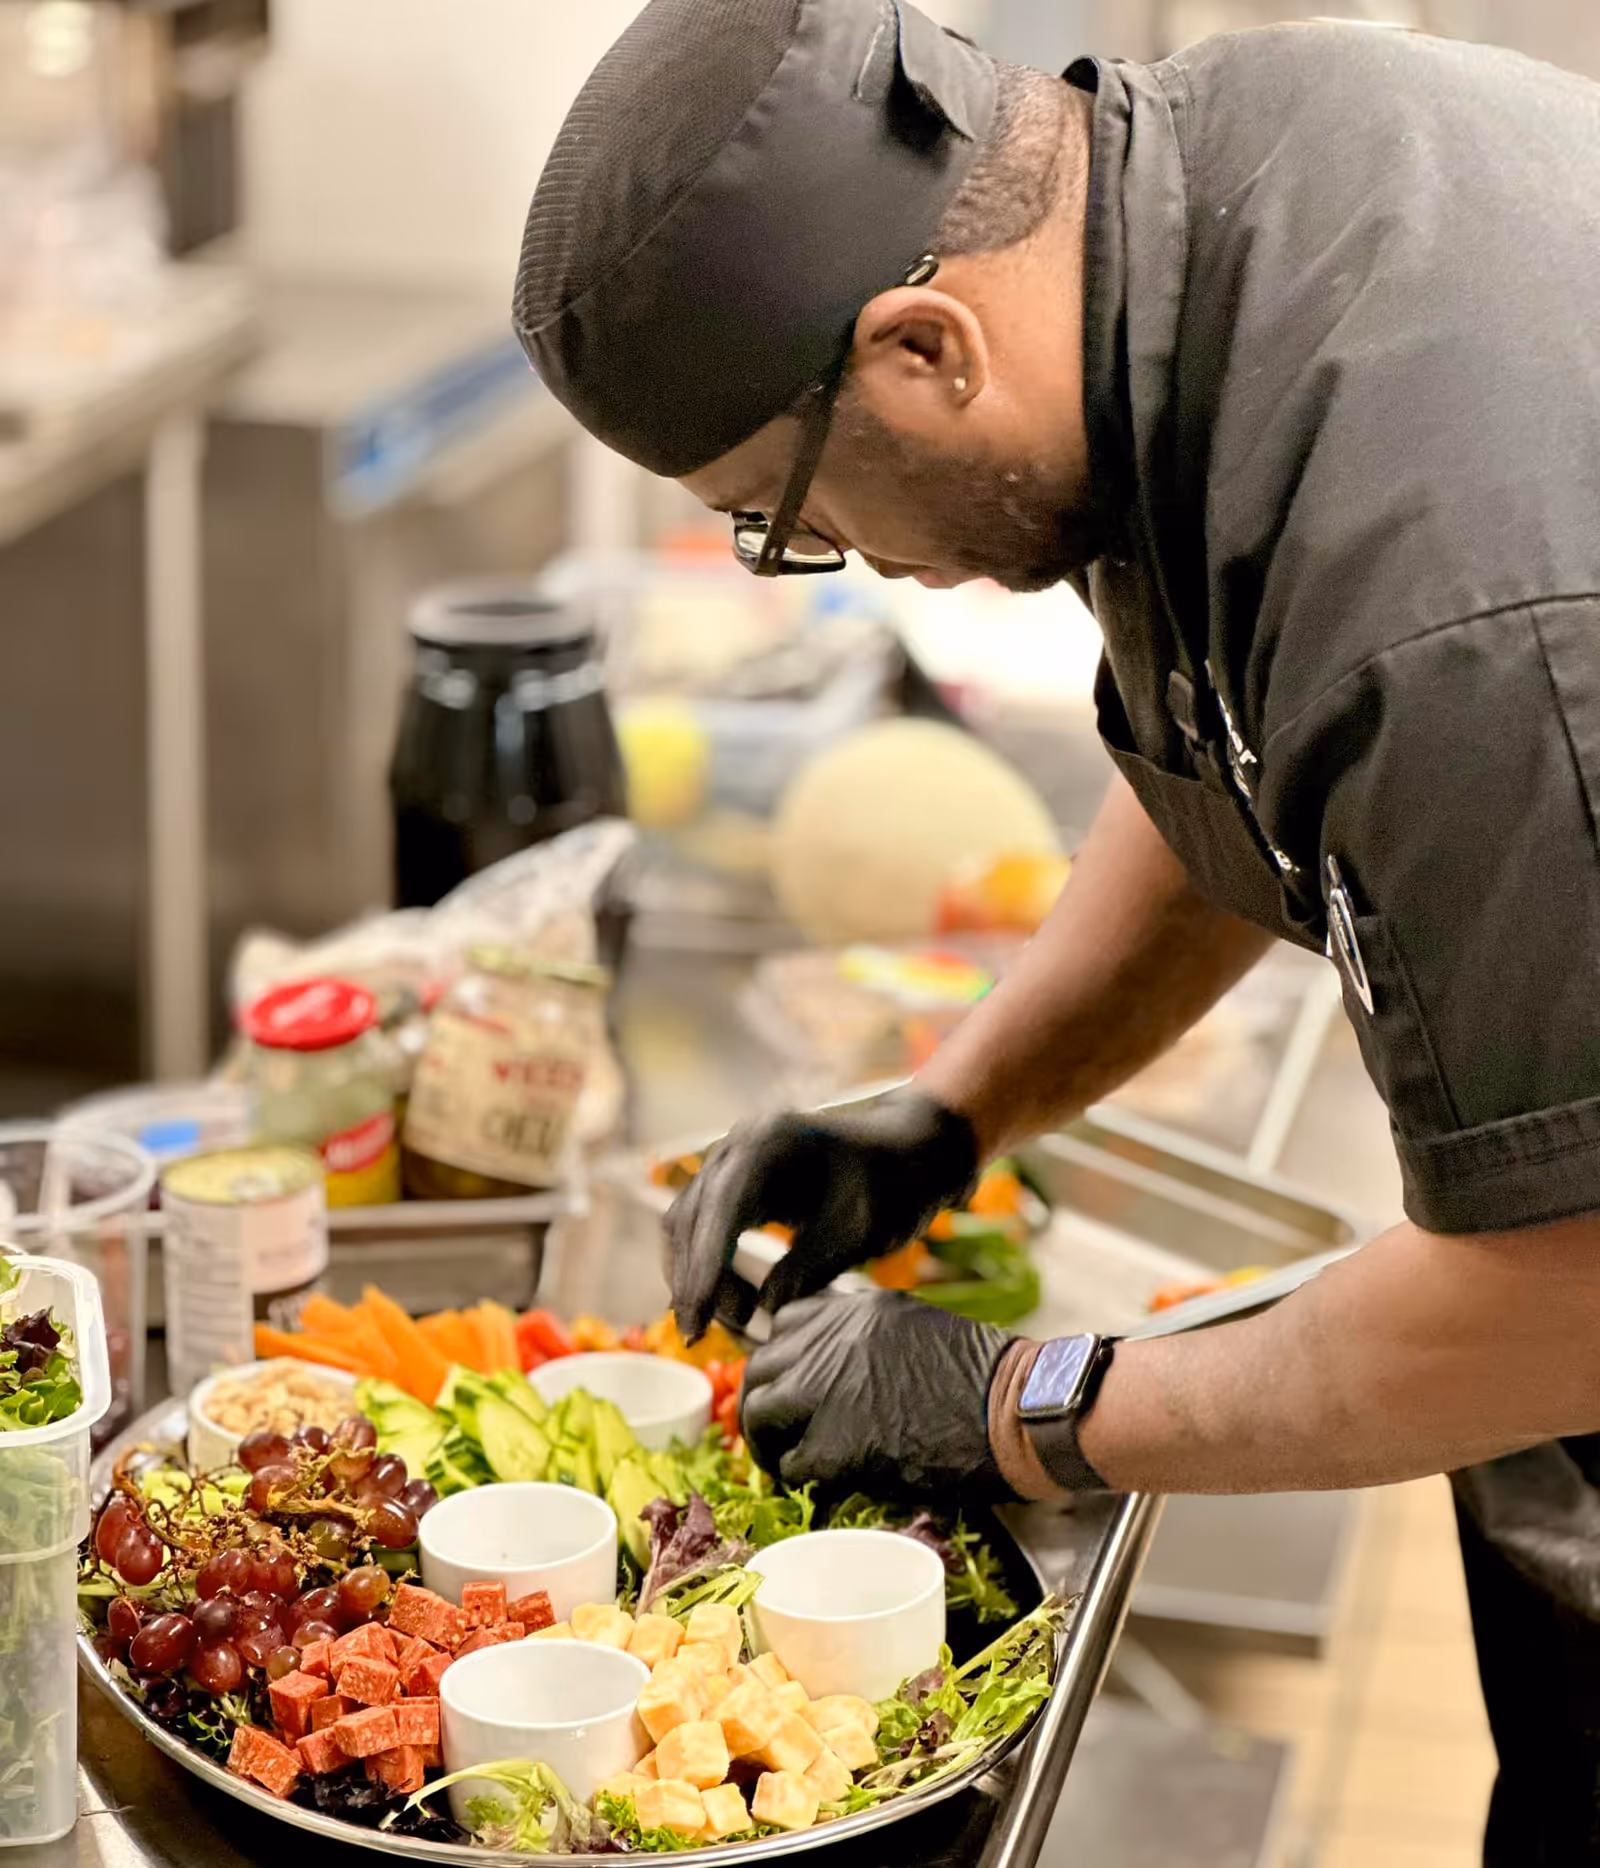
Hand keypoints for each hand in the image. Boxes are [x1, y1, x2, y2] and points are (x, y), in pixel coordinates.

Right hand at [665, 1091, 977, 1342]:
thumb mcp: (857, 1231)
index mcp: (767, 1145)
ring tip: (740, 1316)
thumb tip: (763, 1309)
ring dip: (698, 1274)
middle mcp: (738, 1145)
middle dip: (694, 1280)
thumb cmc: (891, 1184)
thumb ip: (809, 1268)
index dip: (702, 1272)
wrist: (907, 1152)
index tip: (695, 1324)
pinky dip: (709, 1263)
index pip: (718, 1213)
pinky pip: (703, 1223)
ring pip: (687, 1222)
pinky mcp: (736, 1180)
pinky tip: (734, 1298)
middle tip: (709, 1334)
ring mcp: (733, 1159)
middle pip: (689, 1217)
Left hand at [739, 1290, 1014, 1500]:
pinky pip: (789, 1464)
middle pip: (761, 1368)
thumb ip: (869, 1340)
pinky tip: (820, 1486)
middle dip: (765, 1403)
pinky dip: (797, 1478)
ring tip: (789, 1462)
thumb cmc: (988, 1380)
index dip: (783, 1360)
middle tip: (781, 1433)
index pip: (785, 1325)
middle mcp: (831, 1341)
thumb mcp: (917, 1330)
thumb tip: (838, 1369)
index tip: (792, 1386)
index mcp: (855, 1310)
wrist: (1019, 1413)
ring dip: (769, 1442)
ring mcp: (827, 1391)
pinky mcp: (835, 1445)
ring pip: (760, 1414)